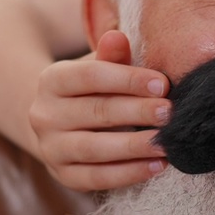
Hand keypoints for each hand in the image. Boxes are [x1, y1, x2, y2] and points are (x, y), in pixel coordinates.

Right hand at [29, 30, 171, 190]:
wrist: (62, 123)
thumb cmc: (92, 89)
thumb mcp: (99, 66)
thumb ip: (111, 55)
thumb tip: (118, 36)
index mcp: (52, 80)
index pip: (91, 76)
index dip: (128, 80)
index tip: (163, 84)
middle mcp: (44, 114)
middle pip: (96, 112)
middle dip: (137, 112)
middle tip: (170, 114)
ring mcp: (50, 148)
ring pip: (95, 149)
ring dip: (135, 147)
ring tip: (167, 143)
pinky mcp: (63, 176)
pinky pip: (97, 178)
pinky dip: (129, 173)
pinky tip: (157, 166)